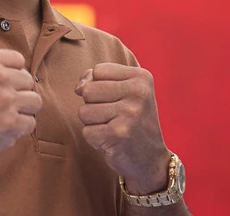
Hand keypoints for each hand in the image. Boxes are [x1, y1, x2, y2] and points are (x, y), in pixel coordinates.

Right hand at [0, 49, 41, 161]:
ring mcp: (5, 101)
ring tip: (7, 114)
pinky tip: (4, 126)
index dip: (13, 72)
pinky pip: (30, 123)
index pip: (18, 59)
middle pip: (28, 80)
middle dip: (18, 91)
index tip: (3, 83)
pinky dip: (20, 127)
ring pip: (35, 101)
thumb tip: (22, 66)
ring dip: (24, 109)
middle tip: (2, 102)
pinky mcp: (11, 124)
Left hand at [75, 63, 170, 193]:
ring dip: (93, 124)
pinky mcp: (119, 134)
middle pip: (88, 90)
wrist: (151, 159)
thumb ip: (97, 78)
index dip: (99, 86)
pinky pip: (87, 132)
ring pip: (83, 111)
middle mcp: (138, 93)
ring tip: (112, 128)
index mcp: (141, 77)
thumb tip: (79, 87)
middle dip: (93, 105)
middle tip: (113, 117)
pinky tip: (112, 141)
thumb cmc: (131, 120)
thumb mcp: (123, 90)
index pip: (98, 70)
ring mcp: (130, 114)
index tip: (117, 99)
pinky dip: (95, 139)